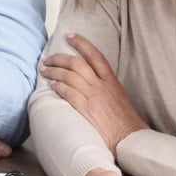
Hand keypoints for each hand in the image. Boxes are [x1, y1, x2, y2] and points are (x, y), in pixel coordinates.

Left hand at [40, 33, 148, 154]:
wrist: (131, 139)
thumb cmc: (125, 122)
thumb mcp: (119, 97)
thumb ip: (105, 86)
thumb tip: (89, 79)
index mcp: (111, 81)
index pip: (95, 55)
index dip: (81, 43)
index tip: (69, 35)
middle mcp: (101, 86)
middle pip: (76, 63)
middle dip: (59, 58)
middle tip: (48, 58)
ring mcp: (93, 97)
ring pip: (69, 76)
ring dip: (54, 71)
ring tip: (44, 70)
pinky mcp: (86, 109)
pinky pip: (68, 92)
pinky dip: (58, 86)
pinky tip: (51, 85)